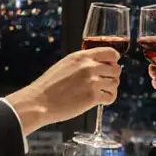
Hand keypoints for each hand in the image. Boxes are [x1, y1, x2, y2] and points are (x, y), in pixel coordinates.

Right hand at [4, 47, 120, 133]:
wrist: (39, 102)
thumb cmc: (49, 86)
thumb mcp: (65, 65)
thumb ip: (82, 62)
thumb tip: (99, 65)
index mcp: (81, 56)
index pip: (111, 52)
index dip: (114, 60)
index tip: (110, 66)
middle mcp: (88, 66)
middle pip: (116, 69)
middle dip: (112, 76)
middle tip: (104, 82)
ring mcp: (92, 82)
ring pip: (115, 83)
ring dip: (110, 88)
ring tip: (100, 92)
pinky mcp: (92, 97)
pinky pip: (111, 97)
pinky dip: (108, 99)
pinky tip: (100, 100)